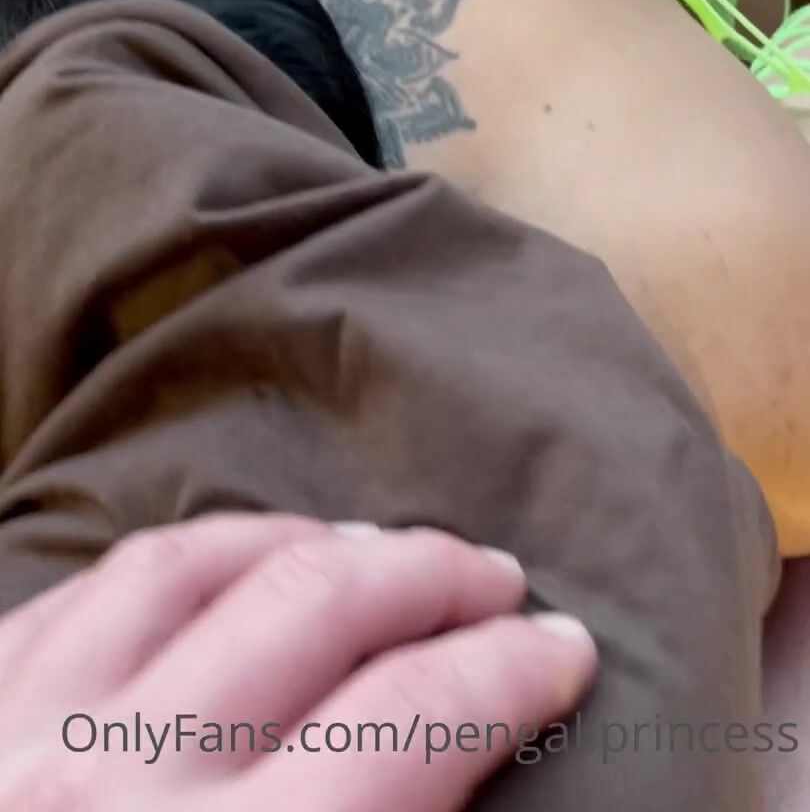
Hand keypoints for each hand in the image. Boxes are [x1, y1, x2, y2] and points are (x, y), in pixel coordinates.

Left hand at [0, 515, 596, 809]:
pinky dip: (173, 562)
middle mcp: (114, 788)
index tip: (564, 649)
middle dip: (429, 578)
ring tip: (375, 546)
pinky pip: (83, 592)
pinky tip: (222, 563)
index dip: (505, 675)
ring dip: (302, 541)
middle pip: (312, 610)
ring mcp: (18, 735)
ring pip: (190, 567)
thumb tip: (458, 797)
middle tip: (495, 577)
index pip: (406, 727)